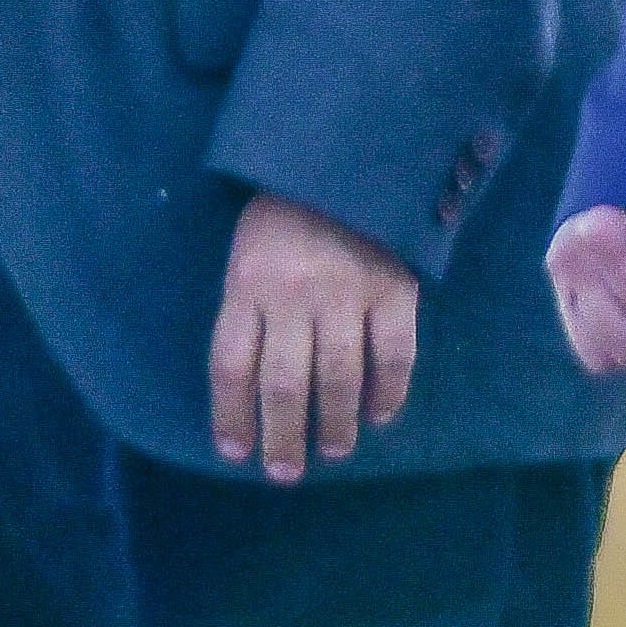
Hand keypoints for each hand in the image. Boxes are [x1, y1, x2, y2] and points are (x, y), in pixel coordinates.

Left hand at [210, 190, 418, 481]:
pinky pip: (393, 354)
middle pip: (282, 384)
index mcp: (247, 283)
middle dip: (282, 437)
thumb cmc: (288, 210)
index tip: (235, 451)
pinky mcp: (394, 289)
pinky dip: (388, 392)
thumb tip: (252, 383)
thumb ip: (250, 307)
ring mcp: (346, 292)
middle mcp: (293, 294)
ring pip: (337, 378)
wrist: (352, 154)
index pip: (231, 365)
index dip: (231, 415)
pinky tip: (380, 415)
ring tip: (332, 451)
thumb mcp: (248, 251)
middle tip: (284, 472)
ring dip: (333, 425)